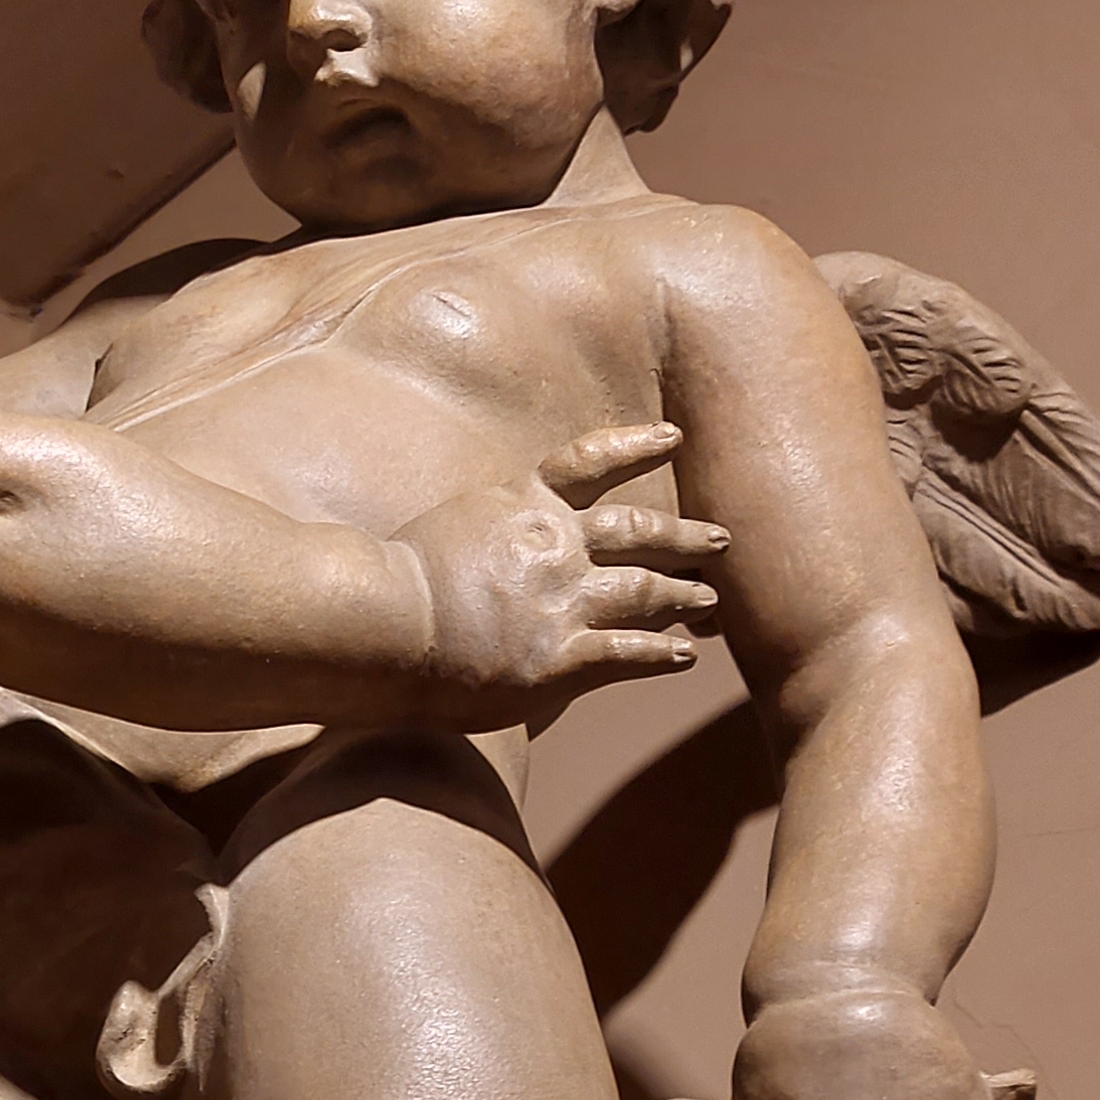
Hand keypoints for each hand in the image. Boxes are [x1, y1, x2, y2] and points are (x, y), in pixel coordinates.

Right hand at [396, 421, 724, 726]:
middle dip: (684, 537)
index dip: (635, 448)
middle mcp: (553, 547)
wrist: (378, 626)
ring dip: (685, 597)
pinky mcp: (559, 661)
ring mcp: (560, 604)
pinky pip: (628, 654)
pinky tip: (685, 657)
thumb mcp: (445, 528)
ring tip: (711, 603)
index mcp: (522, 507)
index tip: (674, 439)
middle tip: (721, 540)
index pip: (589, 464)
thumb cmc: (389, 585)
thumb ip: (486, 528)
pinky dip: (662, 654)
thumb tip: (492, 534)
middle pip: (637, 532)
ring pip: (644, 592)